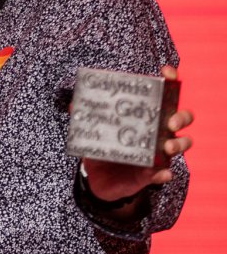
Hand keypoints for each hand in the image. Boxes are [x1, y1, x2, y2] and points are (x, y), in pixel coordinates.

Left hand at [83, 65, 193, 200]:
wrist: (98, 180)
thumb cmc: (101, 148)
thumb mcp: (92, 131)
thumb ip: (85, 118)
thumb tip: (72, 105)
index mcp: (145, 116)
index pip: (164, 94)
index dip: (170, 81)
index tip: (167, 73)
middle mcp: (157, 131)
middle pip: (181, 118)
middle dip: (180, 117)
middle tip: (169, 122)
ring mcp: (158, 151)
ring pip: (181, 143)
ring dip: (178, 144)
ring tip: (167, 147)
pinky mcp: (153, 173)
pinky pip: (164, 173)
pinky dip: (164, 173)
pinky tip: (160, 173)